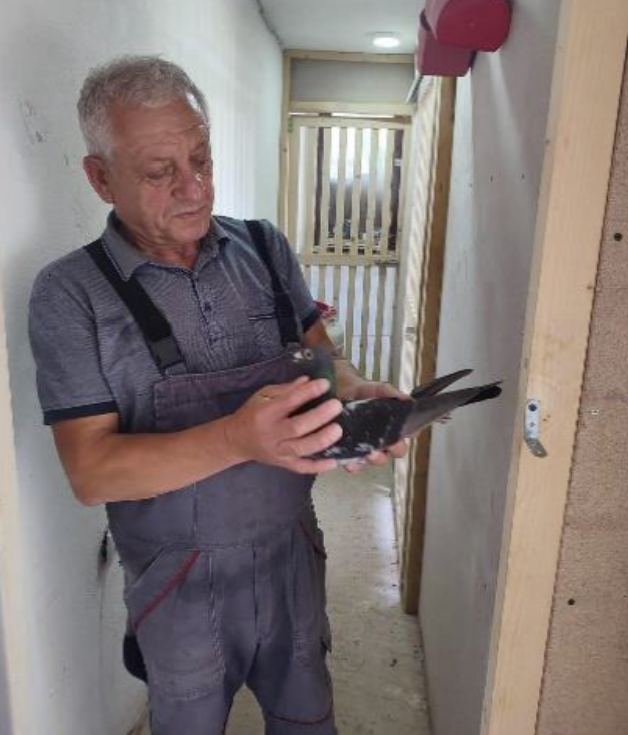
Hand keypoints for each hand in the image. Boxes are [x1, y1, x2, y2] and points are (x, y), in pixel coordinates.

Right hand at [223, 377, 342, 474]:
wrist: (236, 440)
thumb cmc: (252, 414)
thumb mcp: (262, 396)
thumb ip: (285, 389)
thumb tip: (308, 380)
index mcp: (265, 413)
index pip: (289, 401)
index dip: (308, 392)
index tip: (325, 384)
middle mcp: (272, 434)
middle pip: (297, 427)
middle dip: (319, 417)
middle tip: (336, 406)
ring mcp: (278, 451)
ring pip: (301, 449)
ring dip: (321, 440)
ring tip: (338, 430)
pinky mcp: (283, 464)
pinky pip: (302, 467)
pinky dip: (318, 467)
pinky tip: (334, 461)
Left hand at [341, 379, 409, 472]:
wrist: (341, 393)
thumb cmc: (363, 394)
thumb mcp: (377, 390)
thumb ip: (390, 393)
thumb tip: (407, 400)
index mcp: (396, 425)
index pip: (411, 432)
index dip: (410, 433)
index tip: (405, 432)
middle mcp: (386, 439)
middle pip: (398, 451)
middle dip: (394, 449)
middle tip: (387, 444)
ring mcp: (371, 448)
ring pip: (379, 460)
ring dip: (375, 459)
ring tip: (369, 453)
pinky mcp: (354, 454)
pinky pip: (356, 465)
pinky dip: (354, 465)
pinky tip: (350, 462)